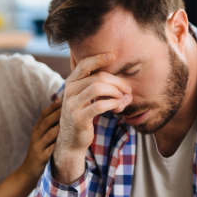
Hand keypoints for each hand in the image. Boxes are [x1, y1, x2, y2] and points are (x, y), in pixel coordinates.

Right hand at [19, 99, 61, 178]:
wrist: (28, 170)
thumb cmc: (40, 152)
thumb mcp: (42, 137)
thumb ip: (49, 127)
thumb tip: (62, 114)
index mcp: (37, 130)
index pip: (44, 114)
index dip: (53, 106)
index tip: (63, 98)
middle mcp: (36, 136)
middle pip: (46, 122)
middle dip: (57, 113)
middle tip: (69, 106)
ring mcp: (37, 147)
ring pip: (47, 135)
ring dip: (58, 128)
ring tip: (69, 121)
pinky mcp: (40, 157)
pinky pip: (49, 150)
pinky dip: (56, 145)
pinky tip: (65, 142)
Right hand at [52, 53, 131, 182]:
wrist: (71, 141)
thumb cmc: (82, 116)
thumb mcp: (84, 97)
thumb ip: (95, 85)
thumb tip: (121, 81)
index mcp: (71, 83)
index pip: (84, 64)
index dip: (99, 58)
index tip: (113, 55)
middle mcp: (69, 91)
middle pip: (97, 77)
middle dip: (116, 81)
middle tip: (127, 89)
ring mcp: (72, 105)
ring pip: (98, 88)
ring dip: (115, 92)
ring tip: (123, 98)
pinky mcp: (79, 118)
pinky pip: (99, 105)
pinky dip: (113, 103)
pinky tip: (118, 106)